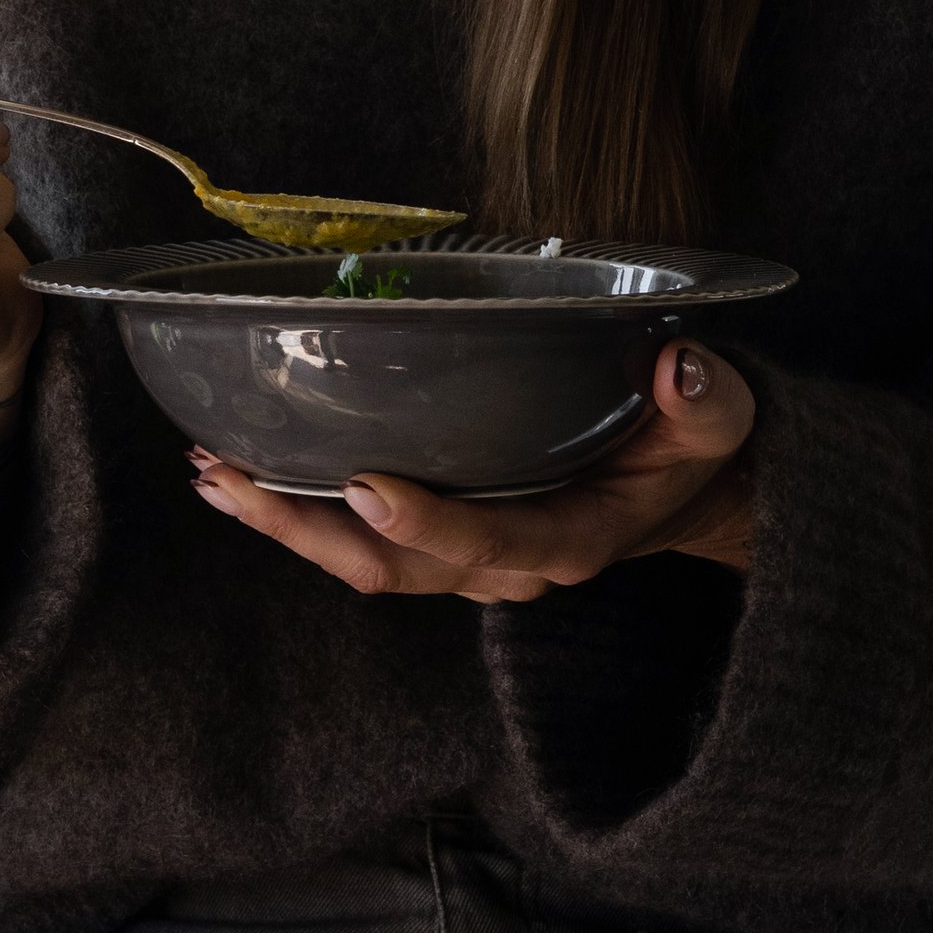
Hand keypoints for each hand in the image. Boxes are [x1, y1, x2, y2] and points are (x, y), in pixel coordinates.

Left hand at [188, 341, 757, 604]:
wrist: (681, 486)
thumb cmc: (689, 444)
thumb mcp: (720, 415)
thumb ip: (704, 400)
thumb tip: (679, 367)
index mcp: (571, 539)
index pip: (493, 542)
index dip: (429, 522)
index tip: (365, 483)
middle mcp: (505, 562)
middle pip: (392, 565)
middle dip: (304, 527)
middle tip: (232, 478)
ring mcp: (463, 558)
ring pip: (360, 560)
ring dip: (280, 520)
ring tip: (212, 474)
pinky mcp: (435, 539)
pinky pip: (354, 538)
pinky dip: (293, 508)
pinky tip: (237, 471)